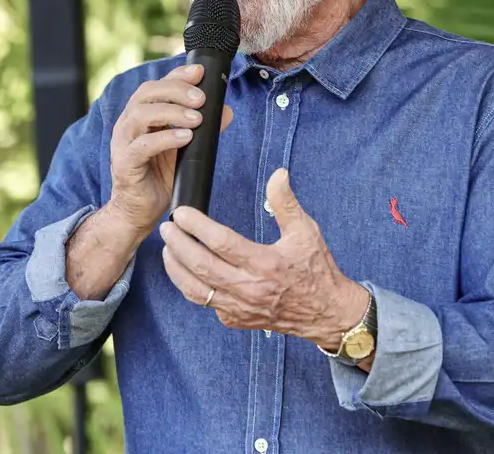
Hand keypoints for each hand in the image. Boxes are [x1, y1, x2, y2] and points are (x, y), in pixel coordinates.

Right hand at [109, 64, 232, 234]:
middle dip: (176, 90)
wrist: (140, 210)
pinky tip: (185, 138)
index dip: (177, 75)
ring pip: (141, 115)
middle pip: (146, 93)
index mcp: (141, 115)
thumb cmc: (161, 176)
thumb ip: (204, 130)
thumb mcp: (187, 149)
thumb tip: (226, 111)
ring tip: (196, 119)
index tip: (200, 72)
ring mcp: (123, 143)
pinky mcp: (125, 163)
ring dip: (172, 112)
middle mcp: (129, 124)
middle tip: (201, 98)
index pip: (156, 85)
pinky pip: (142, 146)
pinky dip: (165, 138)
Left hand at [159, 168, 369, 349]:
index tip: (182, 212)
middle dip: (178, 245)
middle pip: (201, 266)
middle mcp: (249, 288)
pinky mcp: (235, 319)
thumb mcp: (306, 231)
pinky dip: (190, 286)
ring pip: (196, 289)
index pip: (221, 242)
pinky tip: (184, 271)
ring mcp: (240, 307)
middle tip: (167, 227)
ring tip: (167, 249)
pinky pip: (205, 303)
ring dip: (176, 269)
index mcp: (265, 263)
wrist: (326, 313)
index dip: (197, 226)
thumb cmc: (316, 270)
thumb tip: (278, 174)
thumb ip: (286, 202)